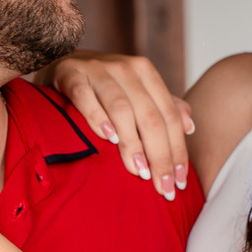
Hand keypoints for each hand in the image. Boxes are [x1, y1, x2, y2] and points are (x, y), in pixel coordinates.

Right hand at [45, 52, 192, 199]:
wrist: (60, 65)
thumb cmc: (103, 86)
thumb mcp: (136, 92)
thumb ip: (163, 107)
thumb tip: (190, 128)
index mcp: (145, 72)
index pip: (168, 115)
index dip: (177, 150)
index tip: (180, 181)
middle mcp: (124, 68)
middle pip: (149, 115)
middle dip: (159, 155)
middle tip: (162, 186)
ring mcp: (97, 68)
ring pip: (121, 108)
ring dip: (132, 142)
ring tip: (138, 170)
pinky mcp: (70, 73)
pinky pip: (85, 96)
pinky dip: (96, 117)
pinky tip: (106, 138)